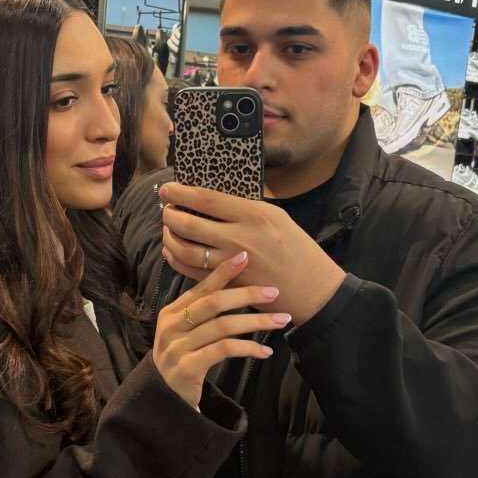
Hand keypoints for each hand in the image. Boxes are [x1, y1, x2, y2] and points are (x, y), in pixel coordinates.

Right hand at [153, 251, 284, 410]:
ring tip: (281, 321)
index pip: (200, 287)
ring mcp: (177, 348)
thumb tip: (236, 286)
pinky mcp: (187, 368)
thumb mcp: (187, 333)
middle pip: (214, 303)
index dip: (223, 272)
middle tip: (274, 293)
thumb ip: (203, 313)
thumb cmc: (183, 361)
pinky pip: (224, 351)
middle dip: (247, 295)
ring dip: (256, 322)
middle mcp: (171, 327)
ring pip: (223, 327)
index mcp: (171, 313)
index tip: (245, 257)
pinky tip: (265, 351)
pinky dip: (248, 348)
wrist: (165, 401)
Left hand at [158, 182, 346, 325]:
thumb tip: (217, 192)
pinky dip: (176, 260)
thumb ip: (247, 205)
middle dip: (170, 215)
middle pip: (189, 225)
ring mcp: (231, 266)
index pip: (206, 200)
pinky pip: (191, 273)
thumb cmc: (297, 249)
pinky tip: (173, 251)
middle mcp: (239, 239)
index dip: (180, 194)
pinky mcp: (227, 286)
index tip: (167, 190)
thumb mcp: (278, 216)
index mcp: (254, 215)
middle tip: (166, 210)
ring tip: (168, 229)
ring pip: (185, 251)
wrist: (311, 288)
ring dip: (170, 238)